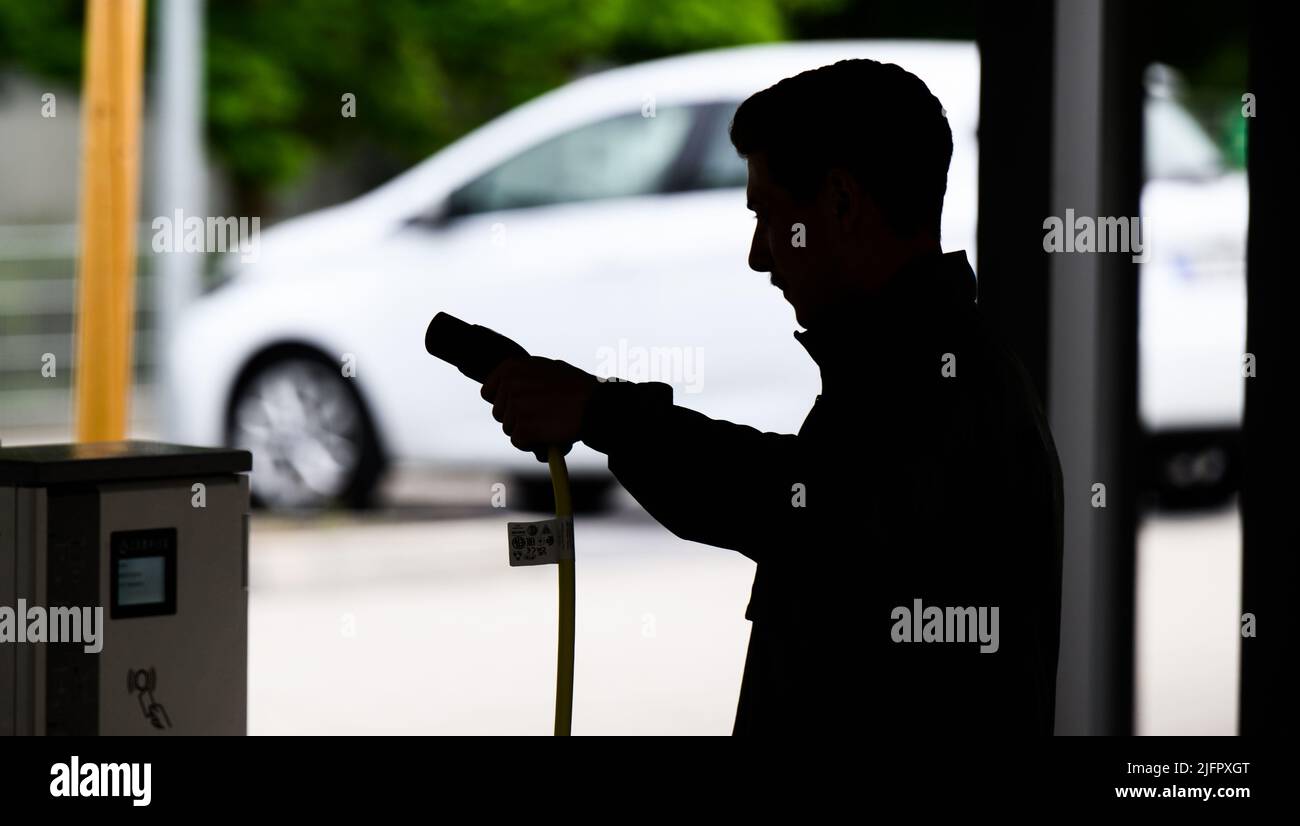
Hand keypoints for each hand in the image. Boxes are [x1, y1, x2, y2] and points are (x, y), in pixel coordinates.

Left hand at [481, 356, 599, 461]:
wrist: (597, 406)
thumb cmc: (578, 388)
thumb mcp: (549, 369)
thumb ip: (526, 376)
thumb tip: (510, 387)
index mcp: (511, 367)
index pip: (488, 392)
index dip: (504, 402)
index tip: (518, 407)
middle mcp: (509, 385)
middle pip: (499, 413)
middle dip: (518, 419)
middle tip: (541, 418)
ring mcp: (515, 407)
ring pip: (510, 429)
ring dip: (528, 432)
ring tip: (551, 426)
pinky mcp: (523, 429)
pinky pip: (519, 442)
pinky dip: (533, 444)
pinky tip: (550, 437)